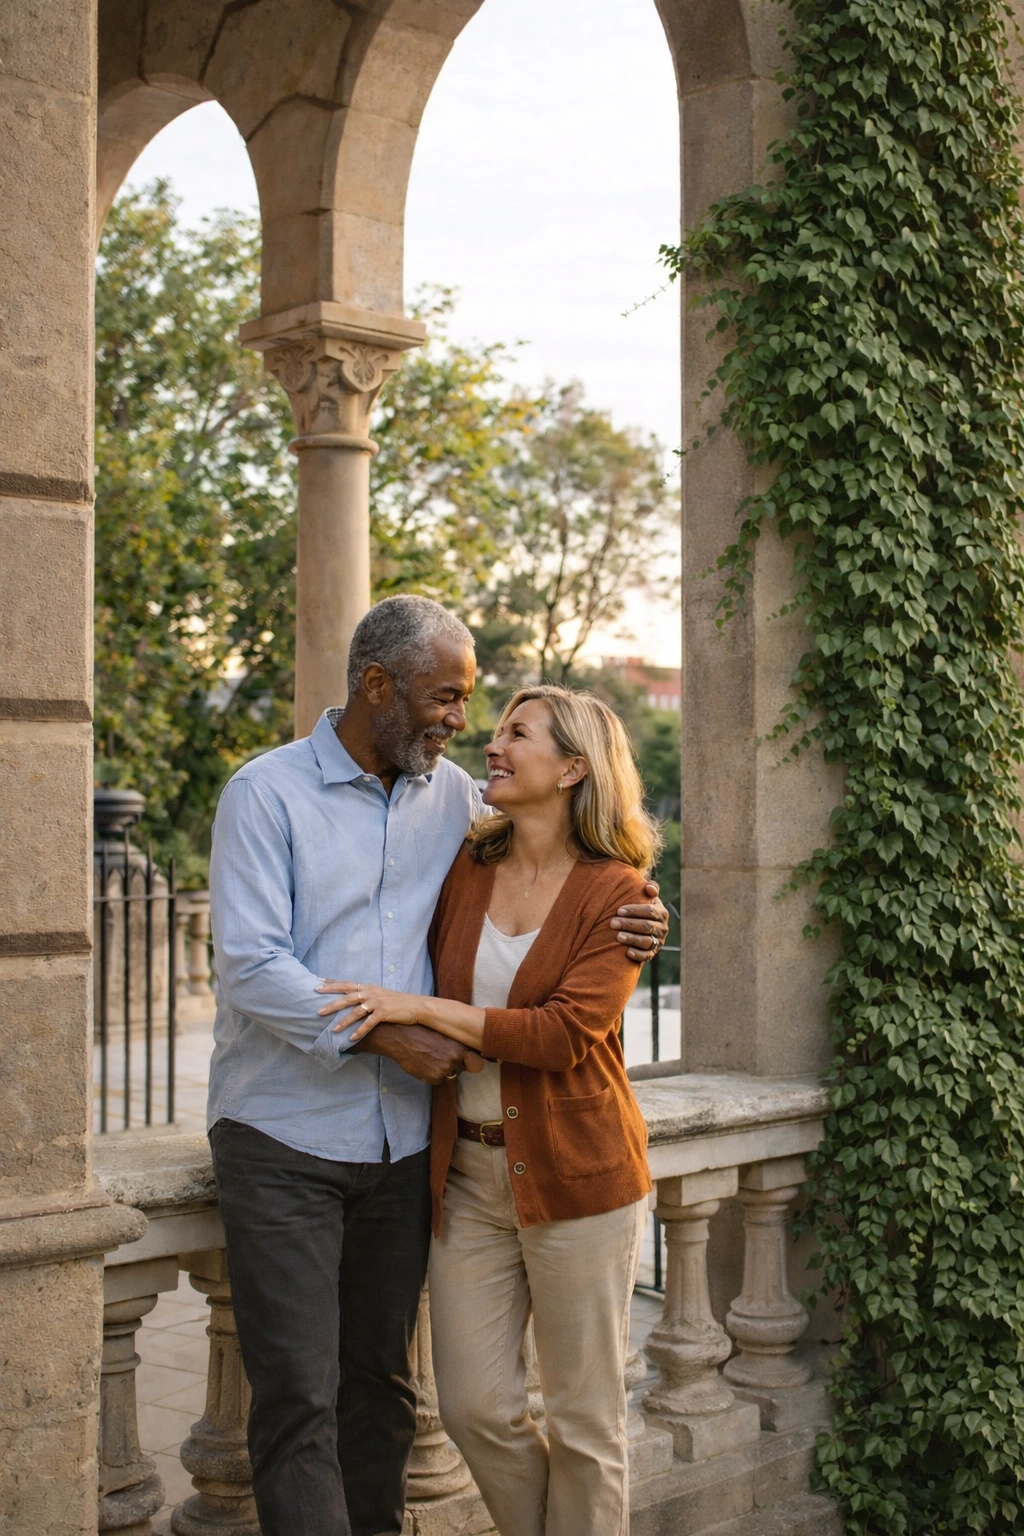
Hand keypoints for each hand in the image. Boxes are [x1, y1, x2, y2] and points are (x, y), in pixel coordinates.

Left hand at [316, 981, 422, 1040]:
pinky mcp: (384, 1013)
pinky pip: (369, 1023)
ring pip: (356, 1012)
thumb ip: (366, 995)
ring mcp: (377, 1003)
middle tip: (318, 1010)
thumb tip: (351, 999)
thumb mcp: (380, 994)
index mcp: (368, 987)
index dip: (332, 984)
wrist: (416, 1006)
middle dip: (332, 1004)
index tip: (318, 983)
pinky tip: (352, 1039)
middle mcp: (371, 993)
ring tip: (333, 1030)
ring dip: (344, 1022)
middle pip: (347, 997)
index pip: (346, 984)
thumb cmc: (396, 1002)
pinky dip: (359, 1031)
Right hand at [355, 1023, 484, 1084]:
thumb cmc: (422, 1032)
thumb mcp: (444, 1034)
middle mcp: (454, 1060)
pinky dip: (431, 1074)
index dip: (474, 1064)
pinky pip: (437, 1080)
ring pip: (448, 1075)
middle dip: (454, 1065)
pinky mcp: (432, 1078)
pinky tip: (423, 1063)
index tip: (472, 1063)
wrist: (401, 1037)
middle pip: (461, 1069)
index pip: (477, 1063)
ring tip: (429, 1057)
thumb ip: (457, 1045)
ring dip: (442, 1070)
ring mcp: (443, 1071)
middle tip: (440, 1055)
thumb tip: (468, 1053)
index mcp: (460, 1048)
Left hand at [609, 880, 669, 962]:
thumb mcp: (646, 898)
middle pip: (646, 926)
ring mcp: (658, 942)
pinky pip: (646, 955)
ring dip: (632, 939)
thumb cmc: (641, 909)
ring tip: (618, 937)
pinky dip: (637, 954)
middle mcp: (662, 928)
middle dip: (628, 924)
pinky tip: (627, 952)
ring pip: (646, 941)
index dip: (634, 911)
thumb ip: (650, 889)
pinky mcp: (652, 953)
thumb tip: (649, 887)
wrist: (642, 927)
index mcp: (661, 913)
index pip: (650, 911)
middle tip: (612, 923)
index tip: (619, 910)